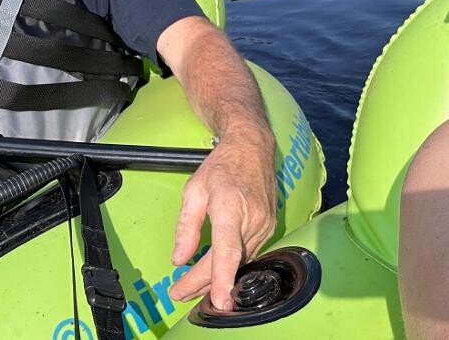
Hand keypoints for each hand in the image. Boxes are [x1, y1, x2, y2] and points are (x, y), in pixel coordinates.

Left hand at [168, 133, 276, 310]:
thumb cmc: (221, 166)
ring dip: (217, 278)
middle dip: (204, 284)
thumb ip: (186, 226)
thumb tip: (179, 259)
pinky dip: (231, 266)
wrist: (252, 147)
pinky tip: (215, 272)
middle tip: (179, 293)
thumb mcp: (194, 190)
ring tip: (191, 287)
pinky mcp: (269, 228)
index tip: (220, 301)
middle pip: (230, 262)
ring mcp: (265, 225)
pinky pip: (249, 254)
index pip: (228, 249)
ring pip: (240, 262)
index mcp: (230, 206)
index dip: (223, 278)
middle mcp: (252, 219)